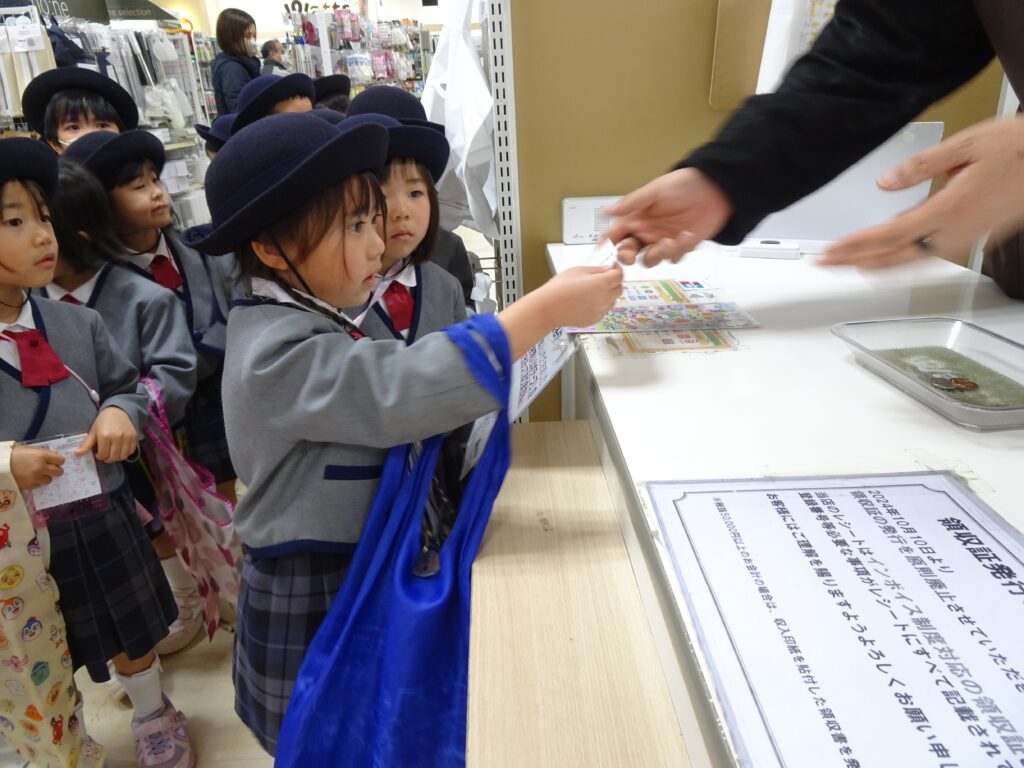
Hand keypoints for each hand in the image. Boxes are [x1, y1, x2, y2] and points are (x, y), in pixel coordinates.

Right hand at [10, 445, 63, 490]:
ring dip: (46, 477)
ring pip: (49, 480)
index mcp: (43, 456)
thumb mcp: (31, 449)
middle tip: (50, 469)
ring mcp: (36, 477)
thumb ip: (44, 451)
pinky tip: (31, 477)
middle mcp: (42, 467)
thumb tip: (55, 453)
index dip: (59, 461)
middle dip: (56, 470)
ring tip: (38, 473)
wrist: (2, 464)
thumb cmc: (15, 453)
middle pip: (59, 472)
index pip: (61, 460)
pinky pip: (39, 485)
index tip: (55, 461)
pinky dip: (37, 482)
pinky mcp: (29, 485)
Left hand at [76, 407, 136, 462]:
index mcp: (105, 436)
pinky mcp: (134, 437)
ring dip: (117, 458)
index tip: (98, 454)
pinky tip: (120, 449)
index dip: (99, 457)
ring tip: (113, 453)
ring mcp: (127, 437)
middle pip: (113, 457)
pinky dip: (126, 453)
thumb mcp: (93, 431)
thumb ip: (86, 444)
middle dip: (108, 459)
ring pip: (123, 456)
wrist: (117, 411)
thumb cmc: (103, 421)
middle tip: (105, 455)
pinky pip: (131, 451)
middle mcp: (117, 437)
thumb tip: (76, 454)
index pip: (103, 455)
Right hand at [543, 264, 622, 327]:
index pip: (619, 276)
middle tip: (603, 279)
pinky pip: (602, 311)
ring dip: (608, 295)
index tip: (611, 268)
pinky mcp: (594, 320)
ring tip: (592, 291)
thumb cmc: (559, 287)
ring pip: (612, 301)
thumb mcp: (578, 271)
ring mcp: (600, 311)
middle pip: (619, 289)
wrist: (548, 308)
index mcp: (602, 284)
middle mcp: (605, 299)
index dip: (617, 270)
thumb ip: (596, 270)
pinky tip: (586, 302)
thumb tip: (607, 270)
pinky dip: (599, 306)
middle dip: (614, 283)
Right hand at [601, 168, 733, 265]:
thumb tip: (606, 211)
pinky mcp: (681, 246)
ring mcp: (663, 240)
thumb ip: (631, 203)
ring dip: (657, 254)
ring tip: (669, 241)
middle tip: (631, 255)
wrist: (716, 189)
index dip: (607, 245)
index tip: (605, 251)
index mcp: (637, 218)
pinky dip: (679, 249)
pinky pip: (674, 257)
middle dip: (627, 257)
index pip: (615, 235)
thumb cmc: (684, 184)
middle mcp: (647, 231)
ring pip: (650, 260)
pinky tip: (687, 234)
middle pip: (628, 252)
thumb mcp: (655, 191)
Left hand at [822, 115, 1023, 268]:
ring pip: (911, 261)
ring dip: (877, 265)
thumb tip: (885, 182)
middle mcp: (955, 231)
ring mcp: (964, 238)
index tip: (830, 251)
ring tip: (848, 265)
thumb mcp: (966, 144)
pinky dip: (901, 261)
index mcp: (949, 209)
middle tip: (825, 263)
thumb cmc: (1017, 148)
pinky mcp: (972, 237)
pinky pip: (928, 255)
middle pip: (895, 257)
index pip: (890, 235)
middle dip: (856, 261)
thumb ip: (921, 165)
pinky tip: (888, 258)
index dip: (856, 246)